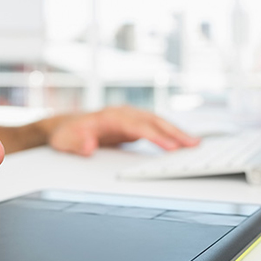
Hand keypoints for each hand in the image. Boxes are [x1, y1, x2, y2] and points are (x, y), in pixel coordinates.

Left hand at [44, 106, 198, 155]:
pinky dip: (170, 134)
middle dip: (174, 132)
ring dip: (176, 132)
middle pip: (153, 121)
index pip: (138, 126)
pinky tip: (182, 142)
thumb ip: (76, 144)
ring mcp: (129, 118)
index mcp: (110, 117)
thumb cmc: (66, 133)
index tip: (171, 147)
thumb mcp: (64, 141)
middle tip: (193, 144)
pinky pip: (155, 128)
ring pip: (158, 122)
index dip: (155, 137)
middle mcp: (123, 114)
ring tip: (195, 144)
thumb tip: (89, 146)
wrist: (64, 126)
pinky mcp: (133, 125)